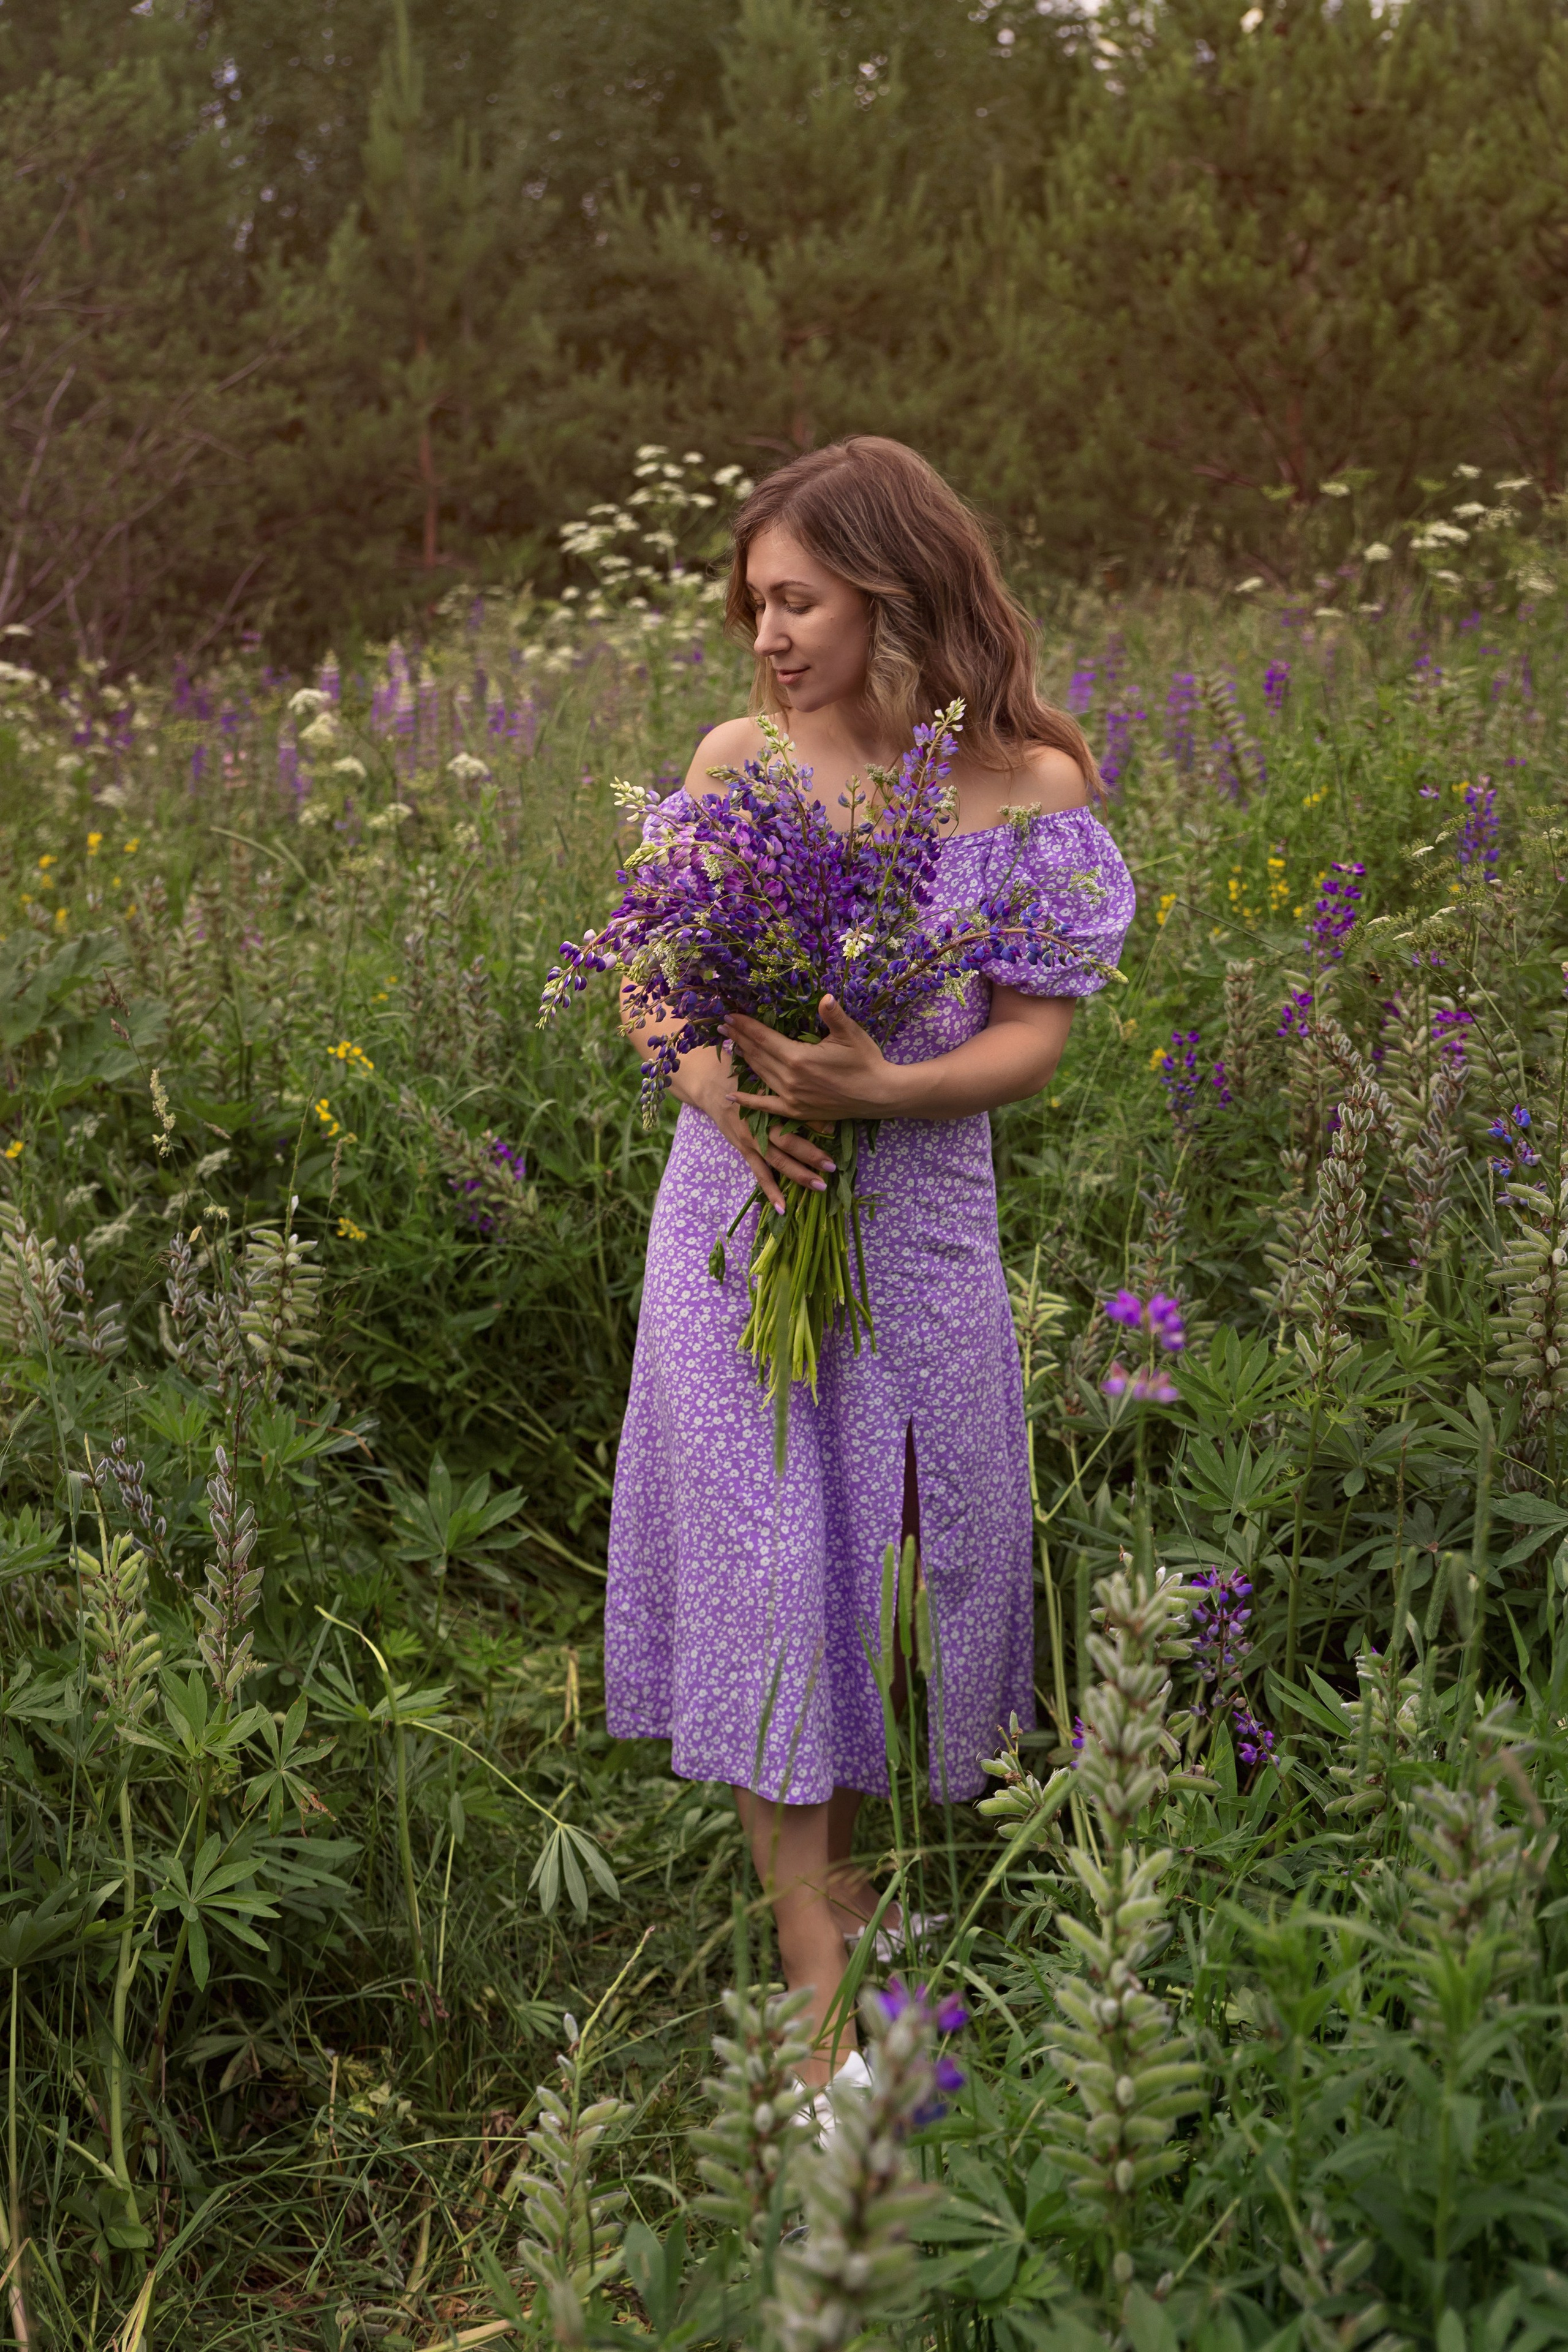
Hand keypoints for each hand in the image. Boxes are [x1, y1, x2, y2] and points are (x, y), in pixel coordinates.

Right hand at [672, 1043, 837, 1214]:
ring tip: (819, 1186)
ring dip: (797, 1174)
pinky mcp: (745, 1150)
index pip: (794, 1111)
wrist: (712, 1085)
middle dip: (811, 1155)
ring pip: (777, 1160)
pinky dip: (771, 1190)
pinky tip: (783, 1208)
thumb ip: (789, 1086)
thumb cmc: (746, 1075)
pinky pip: (759, 1174)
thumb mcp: (767, 1075)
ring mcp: (751, 1139)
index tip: (835, 1129)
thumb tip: (821, 1098)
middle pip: (788, 1141)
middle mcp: (759, 1122)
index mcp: (768, 1100)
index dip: (815, 1120)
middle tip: (832, 1166)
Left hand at [723, 996, 907, 1123]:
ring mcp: (791, 1097)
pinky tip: (731, 1095)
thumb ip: (833, 1015)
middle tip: (723, 1027)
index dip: (745, 1026)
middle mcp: (789, 1079)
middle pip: (757, 1055)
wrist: (879, 1095)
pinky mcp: (796, 1111)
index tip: (730, 1016)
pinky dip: (748, 1101)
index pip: (764, 1038)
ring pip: (759, 1074)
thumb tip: (825, 997)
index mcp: (798, 1058)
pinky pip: (766, 1106)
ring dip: (743, 1059)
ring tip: (730, 1045)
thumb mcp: (850, 1034)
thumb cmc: (866, 1061)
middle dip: (739, 1039)